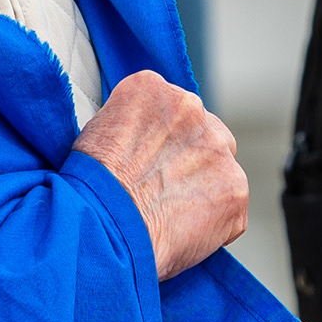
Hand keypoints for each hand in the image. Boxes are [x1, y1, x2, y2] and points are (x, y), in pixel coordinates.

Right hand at [72, 71, 245, 278]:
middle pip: (206, 131)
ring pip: (223, 166)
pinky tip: (183, 233)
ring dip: (205, 187)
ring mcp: (217, 148)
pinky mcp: (234, 189)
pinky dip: (214, 223)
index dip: (163, 141)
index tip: (150, 163)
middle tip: (164, 189)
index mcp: (151, 89)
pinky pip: (232, 206)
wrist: (100, 228)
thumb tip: (147, 145)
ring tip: (171, 214)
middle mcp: (190, 108)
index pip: (173, 108)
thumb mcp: (96, 133)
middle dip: (192, 158)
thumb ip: (133, 126)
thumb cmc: (87, 191)